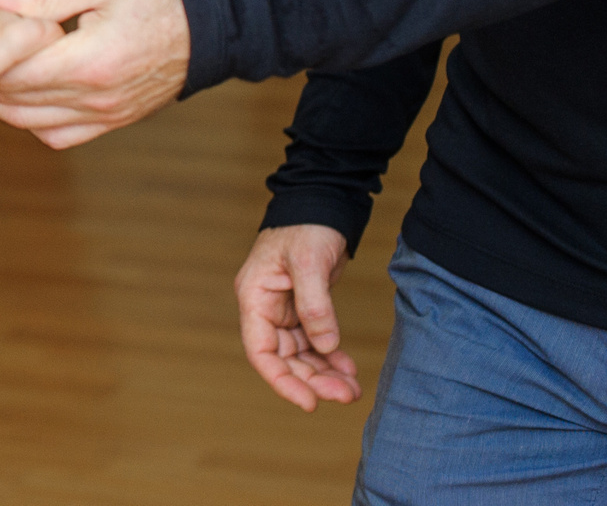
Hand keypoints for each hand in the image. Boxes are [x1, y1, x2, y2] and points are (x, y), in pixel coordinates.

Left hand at [0, 0, 189, 146]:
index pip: (14, 73)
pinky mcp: (118, 118)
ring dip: (0, 105)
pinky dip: (33, 120)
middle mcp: (99, 99)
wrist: (219, 15)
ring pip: (34, 123)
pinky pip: (63, 134)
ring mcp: (109, 114)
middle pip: (17, 104)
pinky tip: (19, 95)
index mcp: (91, 62)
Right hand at [236, 225, 360, 409]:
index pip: (261, 350)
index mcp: (254, 297)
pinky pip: (315, 343)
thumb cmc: (307, 226)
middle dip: (312, 380)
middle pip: (284, 359)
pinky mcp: (305, 309)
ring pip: (301, 355)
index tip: (309, 402)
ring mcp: (285, 311)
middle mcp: (265, 309)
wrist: (323, 205)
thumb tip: (326, 346)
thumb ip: (315, 305)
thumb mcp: (309, 262)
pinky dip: (331, 358)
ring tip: (352, 389)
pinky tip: (348, 369)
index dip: (282, 380)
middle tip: (345, 395)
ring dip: (324, 374)